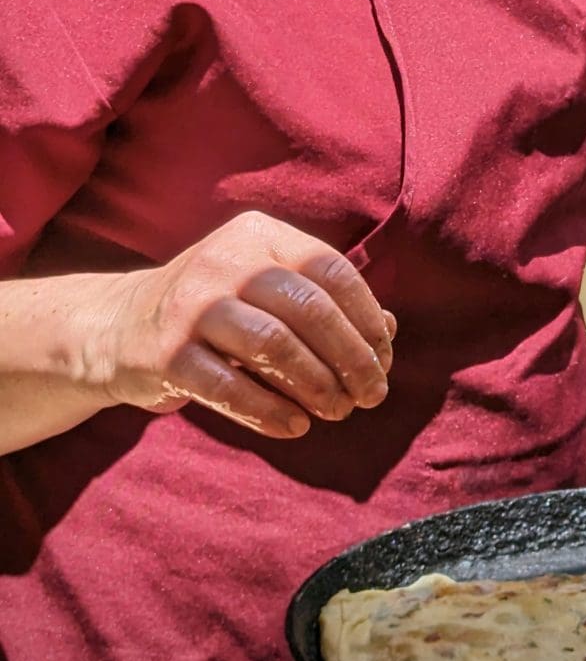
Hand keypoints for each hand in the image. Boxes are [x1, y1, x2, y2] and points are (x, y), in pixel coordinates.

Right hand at [92, 211, 394, 437]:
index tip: (384, 357)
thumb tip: (389, 332)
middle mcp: (227, 260)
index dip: (366, 316)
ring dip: (317, 385)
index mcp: (260, 234)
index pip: (331, 270)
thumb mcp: (268, 290)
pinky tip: (295, 425)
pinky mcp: (167, 352)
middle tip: (370, 395)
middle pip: (309, 309)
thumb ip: (326, 304)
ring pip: (274, 346)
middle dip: (351, 358)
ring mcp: (193, 305)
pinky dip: (271, 411)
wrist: (121, 326)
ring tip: (336, 411)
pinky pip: (230, 387)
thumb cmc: (219, 309)